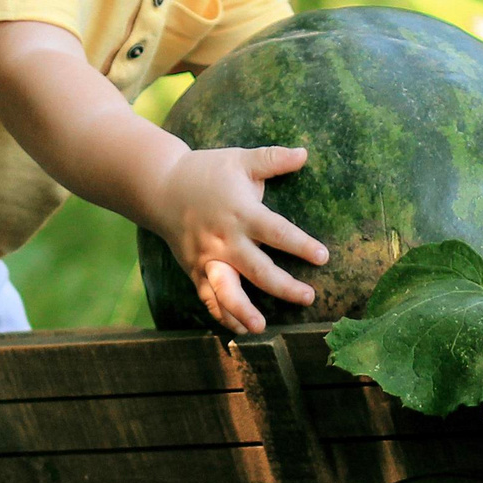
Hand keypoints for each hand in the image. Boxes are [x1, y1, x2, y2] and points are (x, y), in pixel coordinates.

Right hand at [152, 146, 327, 335]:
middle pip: (257, 269)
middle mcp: (225, 240)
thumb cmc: (206, 171)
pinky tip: (241, 329)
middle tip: (308, 297)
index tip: (323, 257)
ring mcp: (208, 258)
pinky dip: (223, 314)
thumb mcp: (240, 159)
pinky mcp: (195, 270)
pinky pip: (209, 297)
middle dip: (283, 286)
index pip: (277, 232)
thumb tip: (305, 153)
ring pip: (226, 290)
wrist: (160, 187)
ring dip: (243, 311)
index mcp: (241, 213)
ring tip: (261, 327)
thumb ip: (273, 158)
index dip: (300, 245)